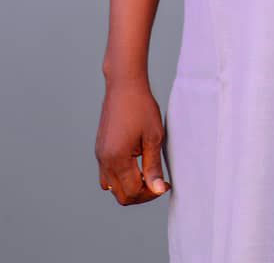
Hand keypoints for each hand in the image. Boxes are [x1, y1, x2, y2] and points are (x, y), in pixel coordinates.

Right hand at [95, 78, 171, 204]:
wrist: (124, 85)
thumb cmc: (141, 107)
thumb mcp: (153, 137)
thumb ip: (153, 167)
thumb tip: (158, 191)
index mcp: (117, 159)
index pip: (132, 193)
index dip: (151, 194)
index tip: (166, 184)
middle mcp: (104, 161)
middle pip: (121, 195)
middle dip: (141, 194)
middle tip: (158, 181)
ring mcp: (100, 155)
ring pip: (112, 187)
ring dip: (129, 187)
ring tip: (147, 173)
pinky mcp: (100, 149)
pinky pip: (107, 174)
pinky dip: (121, 177)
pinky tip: (136, 164)